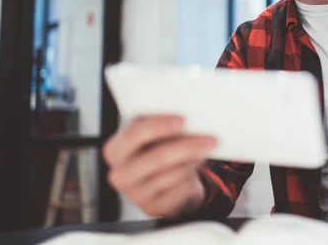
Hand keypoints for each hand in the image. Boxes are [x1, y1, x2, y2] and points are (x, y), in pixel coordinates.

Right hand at [103, 115, 217, 217]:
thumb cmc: (156, 153)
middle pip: (157, 157)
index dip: (161, 125)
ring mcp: (136, 194)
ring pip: (173, 173)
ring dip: (194, 161)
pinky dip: (192, 178)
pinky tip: (195, 170)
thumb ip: (161, 127)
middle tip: (211, 140)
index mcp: (115, 150)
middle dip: (188, 146)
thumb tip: (190, 121)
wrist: (161, 186)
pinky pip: (180, 190)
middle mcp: (121, 174)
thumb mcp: (152, 137)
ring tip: (205, 151)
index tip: (184, 120)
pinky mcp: (153, 208)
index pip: (135, 133)